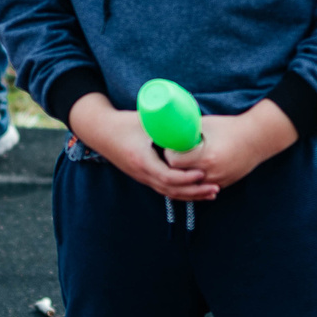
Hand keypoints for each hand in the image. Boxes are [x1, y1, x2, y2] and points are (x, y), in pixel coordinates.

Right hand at [69, 92, 214, 200]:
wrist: (100, 131)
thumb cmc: (123, 123)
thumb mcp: (146, 122)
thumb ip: (166, 125)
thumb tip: (192, 122)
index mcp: (142, 160)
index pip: (167, 177)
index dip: (186, 178)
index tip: (202, 173)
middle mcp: (142, 174)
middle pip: (172, 190)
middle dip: (195, 192)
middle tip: (215, 188)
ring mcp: (142, 177)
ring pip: (169, 193)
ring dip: (191, 195)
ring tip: (212, 193)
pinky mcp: (144, 177)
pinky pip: (165, 190)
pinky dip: (182, 192)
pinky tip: (196, 191)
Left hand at [169, 102, 297, 191]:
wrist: (257, 139)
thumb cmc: (230, 127)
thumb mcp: (207, 125)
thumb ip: (187, 130)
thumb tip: (168, 128)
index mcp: (205, 156)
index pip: (174, 161)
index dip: (168, 153)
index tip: (167, 146)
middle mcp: (211, 172)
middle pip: (179, 176)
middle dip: (172, 167)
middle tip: (169, 156)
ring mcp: (217, 181)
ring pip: (189, 186)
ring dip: (182, 176)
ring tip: (178, 164)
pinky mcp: (222, 185)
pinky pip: (201, 188)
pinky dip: (195, 181)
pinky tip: (190, 171)